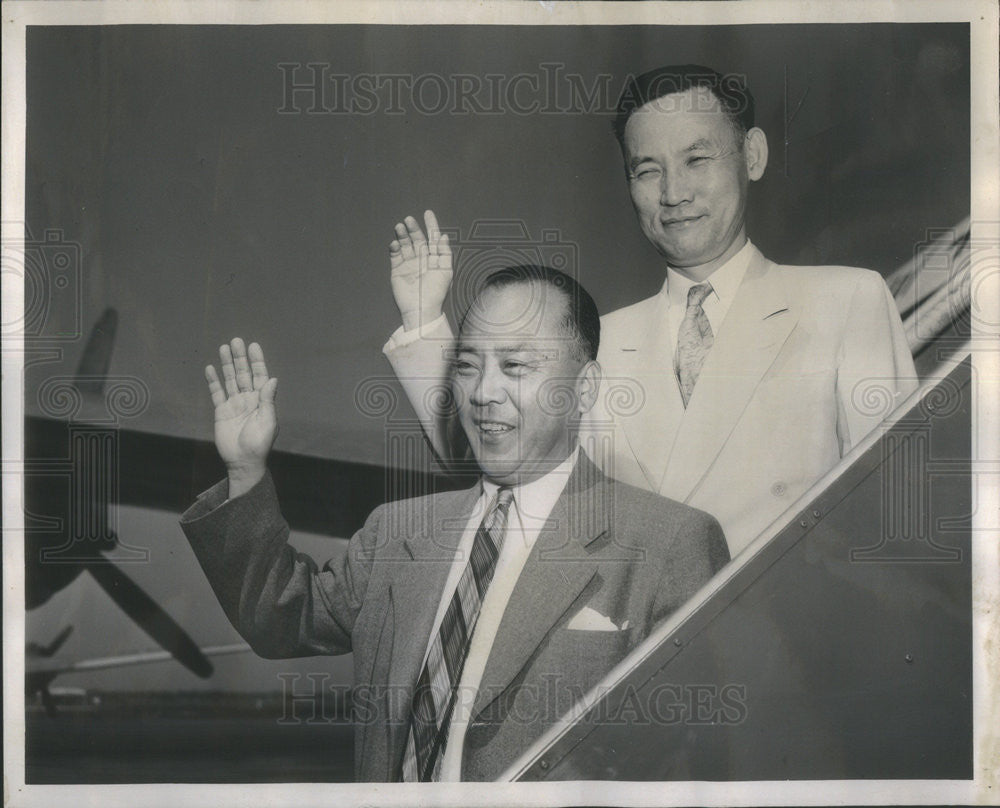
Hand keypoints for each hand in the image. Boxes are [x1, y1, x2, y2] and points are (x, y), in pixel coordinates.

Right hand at [204, 338, 277, 496]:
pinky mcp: (221, 411)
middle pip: (243, 374)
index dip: (257, 361)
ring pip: (230, 380)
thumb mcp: (268, 422)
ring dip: (227, 364)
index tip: (253, 346)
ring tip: (224, 347)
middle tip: (236, 341)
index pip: (260, 376)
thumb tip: (273, 379)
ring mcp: (234, 404)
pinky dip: (214, 381)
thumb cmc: (259, 444)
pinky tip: (211, 368)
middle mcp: (249, 399)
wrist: (243, 462)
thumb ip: (268, 401)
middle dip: (240, 358)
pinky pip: (217, 393)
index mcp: (262, 401)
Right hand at [389, 209, 452, 331]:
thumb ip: (444, 253)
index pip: (433, 238)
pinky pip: (395, 255)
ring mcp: (409, 264)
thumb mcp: (446, 271)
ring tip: (399, 227)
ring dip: (402, 235)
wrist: (421, 309)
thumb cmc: (436, 292)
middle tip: (409, 219)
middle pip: (417, 239)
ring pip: (405, 244)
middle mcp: (421, 259)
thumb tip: (444, 236)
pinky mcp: (397, 270)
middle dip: (413, 228)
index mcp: (434, 258)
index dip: (431, 225)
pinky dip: (394, 248)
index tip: (428, 213)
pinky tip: (395, 243)